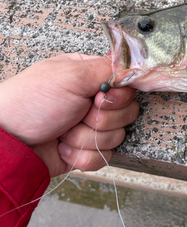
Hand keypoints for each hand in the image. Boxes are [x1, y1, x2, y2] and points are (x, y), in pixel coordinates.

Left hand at [0, 53, 138, 176]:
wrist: (8, 143)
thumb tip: (133, 71)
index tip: (99, 98)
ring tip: (63, 131)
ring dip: (86, 138)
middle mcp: (94, 100)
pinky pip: (103, 156)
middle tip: (77, 114)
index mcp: (91, 76)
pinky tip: (62, 147)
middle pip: (127, 112)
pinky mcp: (86, 149)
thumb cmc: (29, 103)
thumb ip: (107, 69)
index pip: (127, 85)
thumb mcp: (70, 75)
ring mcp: (91, 126)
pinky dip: (81, 155)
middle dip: (101, 119)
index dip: (118, 96)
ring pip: (116, 136)